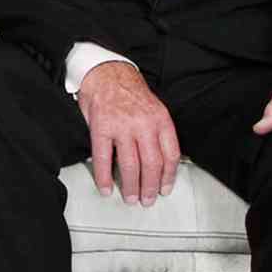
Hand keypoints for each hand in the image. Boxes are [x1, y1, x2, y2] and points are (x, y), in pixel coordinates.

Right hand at [76, 60, 181, 205]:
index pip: (171, 155)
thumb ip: (158, 132)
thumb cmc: (129, 91)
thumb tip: (163, 162)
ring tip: (130, 198)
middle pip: (152, 165)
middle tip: (147, 200)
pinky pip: (104, 158)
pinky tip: (105, 187)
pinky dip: (104, 177)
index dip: (169, 177)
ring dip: (131, 186)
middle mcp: (143, 124)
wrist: (106, 72)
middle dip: (150, 187)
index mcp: (160, 119)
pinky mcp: (101, 128)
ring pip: (130, 165)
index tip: (166, 189)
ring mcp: (122, 126)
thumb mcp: (154, 108)